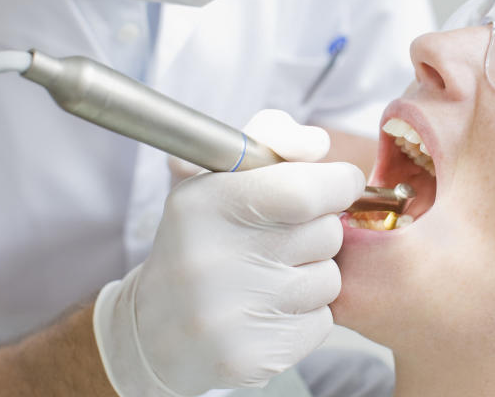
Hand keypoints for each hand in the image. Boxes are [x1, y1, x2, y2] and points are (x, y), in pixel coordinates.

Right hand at [93, 110, 364, 395]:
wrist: (156, 328)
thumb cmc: (202, 238)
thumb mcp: (218, 175)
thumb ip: (272, 138)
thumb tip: (317, 144)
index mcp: (204, 203)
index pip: (305, 190)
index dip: (337, 183)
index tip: (338, 185)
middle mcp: (212, 259)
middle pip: (326, 232)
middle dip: (318, 230)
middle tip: (285, 237)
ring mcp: (230, 314)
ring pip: (329, 279)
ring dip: (313, 275)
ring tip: (270, 276)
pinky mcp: (252, 356)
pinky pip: (322, 322)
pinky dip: (307, 314)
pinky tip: (269, 310)